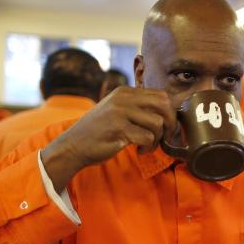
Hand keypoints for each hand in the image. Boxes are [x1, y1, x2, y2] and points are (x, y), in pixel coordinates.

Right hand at [40, 87, 175, 190]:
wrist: (73, 145)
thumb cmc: (98, 131)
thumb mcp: (116, 110)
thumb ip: (136, 106)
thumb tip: (167, 111)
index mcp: (125, 92)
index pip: (161, 95)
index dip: (170, 112)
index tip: (166, 127)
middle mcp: (123, 99)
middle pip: (164, 105)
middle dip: (170, 123)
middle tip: (164, 137)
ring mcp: (120, 113)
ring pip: (157, 123)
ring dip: (157, 139)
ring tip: (146, 146)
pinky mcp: (119, 130)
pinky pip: (148, 138)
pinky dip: (147, 147)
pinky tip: (139, 150)